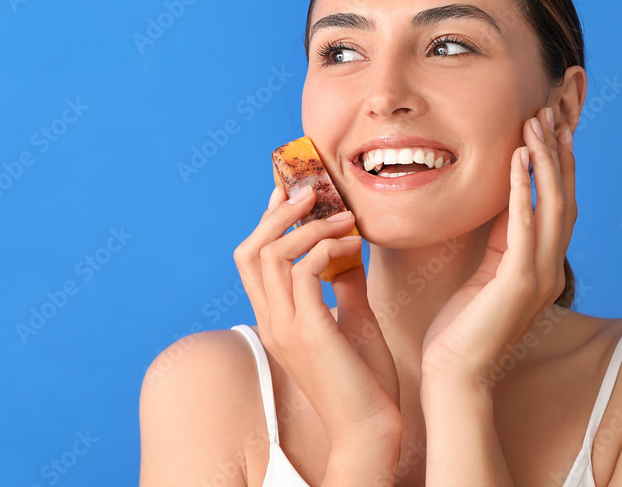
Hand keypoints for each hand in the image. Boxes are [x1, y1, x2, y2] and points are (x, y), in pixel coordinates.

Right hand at [234, 185, 401, 446]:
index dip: (266, 221)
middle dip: (278, 214)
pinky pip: (303, 271)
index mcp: (275, 319)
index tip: (288, 192)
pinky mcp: (307, 331)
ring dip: (309, 226)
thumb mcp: (352, 321)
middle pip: (250, 250)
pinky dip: (328, 248)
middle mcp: (271, 320)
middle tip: (311, 191)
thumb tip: (346, 250)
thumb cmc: (365, 382)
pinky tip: (354, 246)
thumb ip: (343, 285)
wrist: (371, 430)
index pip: (252, 260)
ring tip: (342, 216)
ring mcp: (284, 326)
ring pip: (272, 254)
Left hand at [421, 106, 575, 385]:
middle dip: (558, 150)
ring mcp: (538, 275)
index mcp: (538, 264)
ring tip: (537, 122)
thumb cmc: (458, 327)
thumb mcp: (481, 273)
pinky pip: (525, 226)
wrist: (454, 373)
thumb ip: (496, 242)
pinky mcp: (519, 282)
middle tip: (552, 109)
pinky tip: (519, 159)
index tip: (549, 124)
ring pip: (552, 204)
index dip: (555, 163)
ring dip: (545, 159)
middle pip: (563, 196)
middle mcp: (547, 267)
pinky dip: (524, 189)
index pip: (554, 202)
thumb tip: (500, 206)